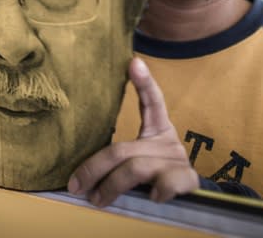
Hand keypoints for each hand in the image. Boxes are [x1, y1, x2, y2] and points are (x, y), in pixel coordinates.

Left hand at [67, 57, 197, 206]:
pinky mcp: (187, 179)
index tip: (134, 62)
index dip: (144, 82)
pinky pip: (168, 182)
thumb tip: (77, 172)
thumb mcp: (139, 156)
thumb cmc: (154, 173)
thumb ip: (118, 156)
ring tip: (97, 200)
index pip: (151, 102)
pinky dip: (158, 190)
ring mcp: (177, 160)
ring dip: (112, 186)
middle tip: (76, 185)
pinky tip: (150, 197)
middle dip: (95, 168)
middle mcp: (168, 141)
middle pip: (123, 149)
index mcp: (157, 129)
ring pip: (136, 168)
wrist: (187, 195)